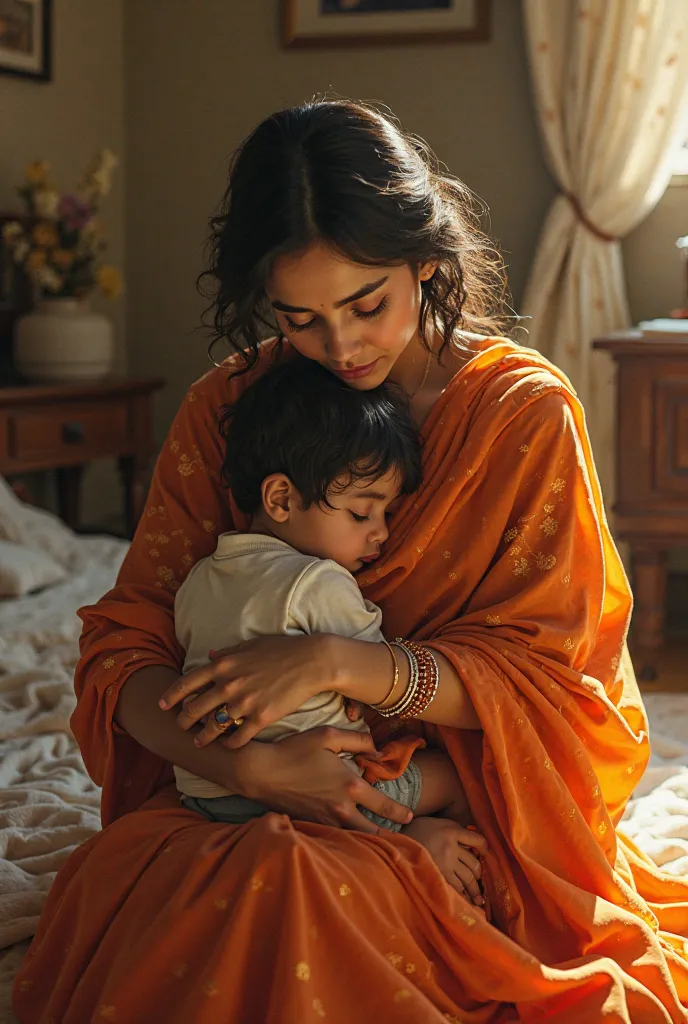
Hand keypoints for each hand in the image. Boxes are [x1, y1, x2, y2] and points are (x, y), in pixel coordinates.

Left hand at [159, 635, 330, 748]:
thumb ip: (227, 652)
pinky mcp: (261, 718)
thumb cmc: (282, 650)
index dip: (170, 696)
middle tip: (180, 727)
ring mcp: (244, 703)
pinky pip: (237, 738)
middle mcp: (229, 684)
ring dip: (202, 737)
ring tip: (199, 742)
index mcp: (224, 665)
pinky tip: (228, 746)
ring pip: (212, 727)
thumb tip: (210, 655)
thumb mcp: (250, 646)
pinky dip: (229, 745)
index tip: (162, 705)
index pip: (186, 683)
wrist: (311, 662)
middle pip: (194, 709)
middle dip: (183, 721)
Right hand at [235, 728, 413, 833]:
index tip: (410, 817)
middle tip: (399, 835)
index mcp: (351, 786)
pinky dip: (346, 838)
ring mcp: (325, 820)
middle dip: (388, 834)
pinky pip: (335, 835)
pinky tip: (349, 835)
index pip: (384, 805)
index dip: (400, 813)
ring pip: (354, 836)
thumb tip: (377, 749)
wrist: (262, 772)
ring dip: (367, 837)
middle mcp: (342, 808)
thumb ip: (357, 740)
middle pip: (373, 830)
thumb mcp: (328, 735)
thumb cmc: (295, 750)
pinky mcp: (311, 824)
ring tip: (378, 839)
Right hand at [403, 816, 486, 910]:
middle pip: (474, 863)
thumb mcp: (434, 822)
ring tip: (478, 898)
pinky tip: (467, 900)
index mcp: (451, 830)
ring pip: (468, 877)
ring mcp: (446, 862)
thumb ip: (451, 830)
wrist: (395, 843)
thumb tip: (469, 844)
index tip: (484, 853)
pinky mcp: (439, 875)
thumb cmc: (414, 832)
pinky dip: (464, 895)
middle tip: (479, 879)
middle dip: (479, 873)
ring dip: (475, 889)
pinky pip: (457, 887)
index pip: (478, 839)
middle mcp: (451, 846)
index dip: (485, 848)